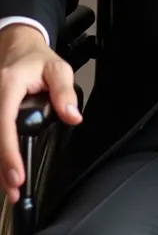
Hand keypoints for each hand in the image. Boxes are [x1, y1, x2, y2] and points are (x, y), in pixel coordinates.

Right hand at [0, 25, 81, 203]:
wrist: (16, 44)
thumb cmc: (35, 58)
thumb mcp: (58, 68)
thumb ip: (65, 92)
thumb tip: (72, 116)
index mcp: (8, 85)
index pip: (5, 124)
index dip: (9, 152)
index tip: (17, 175)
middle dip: (2, 166)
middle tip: (14, 189)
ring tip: (10, 185)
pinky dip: (0, 151)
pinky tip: (4, 167)